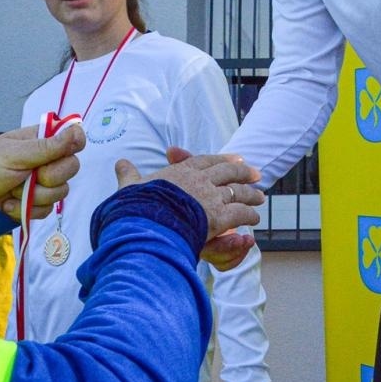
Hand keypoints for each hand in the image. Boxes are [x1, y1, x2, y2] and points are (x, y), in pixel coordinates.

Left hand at [0, 122, 84, 219]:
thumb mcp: (15, 154)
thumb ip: (48, 146)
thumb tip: (78, 131)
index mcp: (41, 140)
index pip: (72, 137)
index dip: (73, 145)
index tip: (60, 154)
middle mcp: (47, 160)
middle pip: (71, 167)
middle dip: (49, 176)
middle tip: (29, 175)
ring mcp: (44, 183)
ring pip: (62, 191)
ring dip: (34, 195)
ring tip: (13, 191)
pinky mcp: (39, 204)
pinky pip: (48, 209)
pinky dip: (27, 209)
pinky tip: (10, 204)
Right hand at [113, 152, 263, 258]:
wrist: (145, 222)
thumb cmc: (135, 206)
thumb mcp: (129, 187)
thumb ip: (129, 175)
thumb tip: (120, 162)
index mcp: (180, 172)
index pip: (205, 161)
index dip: (221, 160)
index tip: (235, 158)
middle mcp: (200, 181)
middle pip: (228, 172)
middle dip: (243, 172)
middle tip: (255, 173)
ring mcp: (211, 198)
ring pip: (238, 192)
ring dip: (251, 194)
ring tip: (260, 197)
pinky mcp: (218, 216)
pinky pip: (240, 214)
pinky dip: (249, 215)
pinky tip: (255, 219)